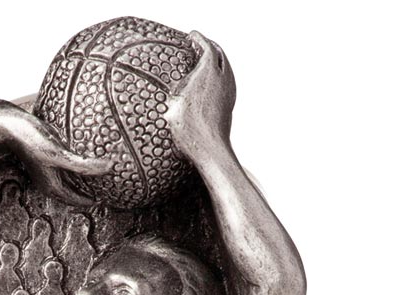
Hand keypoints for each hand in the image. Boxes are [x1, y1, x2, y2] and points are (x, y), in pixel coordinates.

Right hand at [2, 105, 111, 205]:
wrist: (8, 125)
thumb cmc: (31, 142)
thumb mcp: (60, 156)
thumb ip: (84, 165)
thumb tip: (110, 168)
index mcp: (54, 187)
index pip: (80, 200)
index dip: (97, 200)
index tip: (114, 196)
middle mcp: (51, 181)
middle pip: (76, 191)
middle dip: (92, 191)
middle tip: (112, 186)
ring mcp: (49, 169)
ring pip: (72, 179)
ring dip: (85, 178)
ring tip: (102, 173)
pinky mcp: (47, 155)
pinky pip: (67, 164)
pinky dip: (79, 164)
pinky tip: (85, 152)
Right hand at [166, 31, 235, 160]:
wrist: (209, 149)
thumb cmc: (190, 128)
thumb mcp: (174, 103)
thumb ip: (180, 86)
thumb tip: (180, 85)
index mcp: (209, 71)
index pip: (206, 46)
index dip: (199, 39)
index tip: (192, 36)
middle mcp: (223, 77)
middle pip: (220, 54)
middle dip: (210, 47)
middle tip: (200, 45)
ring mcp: (229, 91)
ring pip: (225, 67)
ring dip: (216, 61)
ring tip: (205, 63)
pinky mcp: (229, 103)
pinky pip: (226, 81)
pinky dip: (219, 75)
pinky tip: (210, 84)